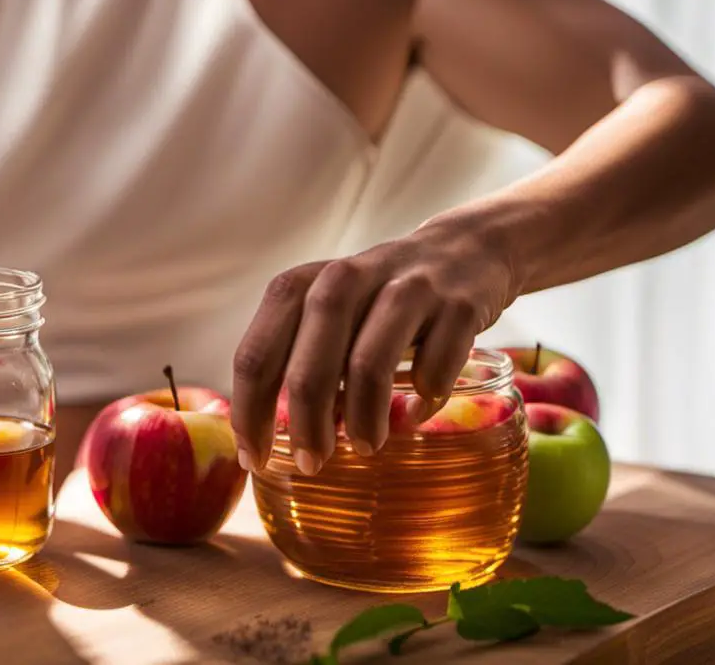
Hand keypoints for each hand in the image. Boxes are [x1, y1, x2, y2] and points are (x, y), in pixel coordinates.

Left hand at [231, 218, 519, 473]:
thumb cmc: (380, 297)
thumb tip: (271, 433)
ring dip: (363, 419)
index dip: (249, 414)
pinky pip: (434, 367)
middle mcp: (347, 279)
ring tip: (365, 446)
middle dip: (306, 426)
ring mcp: (404, 289)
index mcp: (303, 284)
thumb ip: (298, 358)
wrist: (465, 250)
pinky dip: (422, 401)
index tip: (255, 458)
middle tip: (312, 464)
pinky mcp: (457, 305)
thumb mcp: (331, 311)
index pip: (257, 355)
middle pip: (309, 367)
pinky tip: (414, 415)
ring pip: (368, 366)